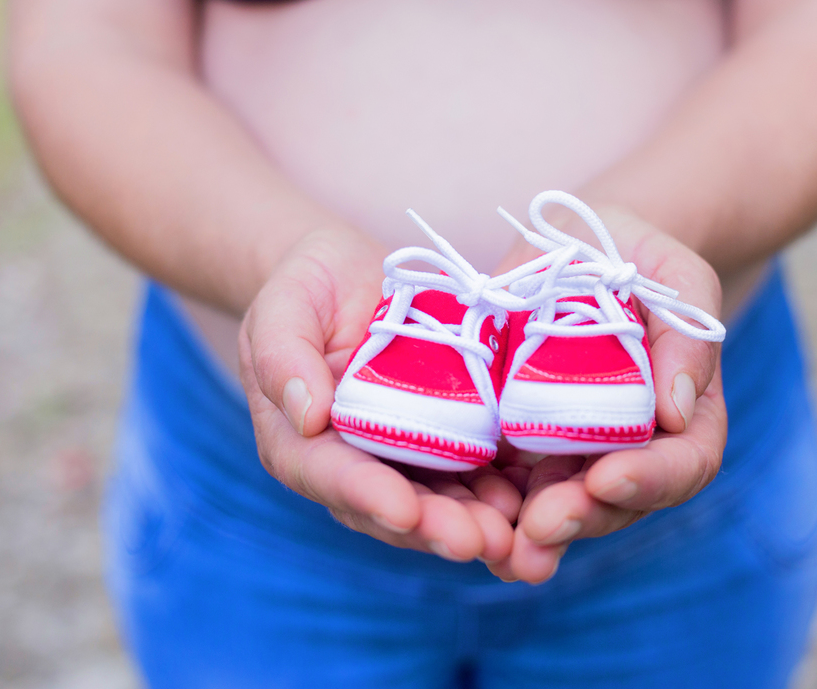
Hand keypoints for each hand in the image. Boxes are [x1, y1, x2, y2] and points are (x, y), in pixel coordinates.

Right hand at [238, 225, 522, 562]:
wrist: (353, 274)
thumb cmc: (306, 287)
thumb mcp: (282, 306)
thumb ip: (282, 356)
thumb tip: (308, 417)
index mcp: (300, 443)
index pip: (332, 476)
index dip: (369, 496)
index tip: (406, 512)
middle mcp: (353, 463)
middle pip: (393, 506)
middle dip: (436, 527)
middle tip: (479, 542)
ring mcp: (403, 456)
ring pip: (439, 500)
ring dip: (476, 521)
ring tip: (513, 535)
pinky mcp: (448, 440)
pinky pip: (475, 472)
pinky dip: (504, 489)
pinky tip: (534, 497)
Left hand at [484, 206, 725, 582]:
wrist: (576, 246)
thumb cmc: (637, 254)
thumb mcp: (674, 274)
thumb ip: (689, 334)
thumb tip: (674, 411)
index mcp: (684, 415)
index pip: (684, 464)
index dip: (650, 480)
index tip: (606, 479)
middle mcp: (633, 447)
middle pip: (618, 501)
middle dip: (582, 517)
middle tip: (541, 526)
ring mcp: (575, 452)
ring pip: (562, 506)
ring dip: (534, 531)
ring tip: (504, 549)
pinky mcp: (521, 443)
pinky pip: (510, 484)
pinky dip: (492, 507)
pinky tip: (469, 520)